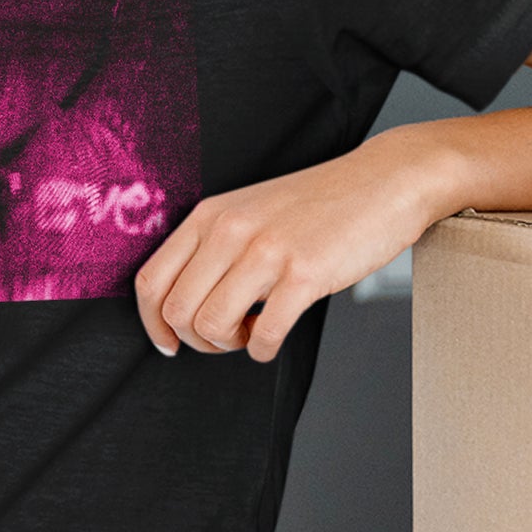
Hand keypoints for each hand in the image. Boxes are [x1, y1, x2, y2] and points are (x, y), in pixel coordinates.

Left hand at [134, 123, 457, 360]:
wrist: (381, 181)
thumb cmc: (317, 203)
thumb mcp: (247, 211)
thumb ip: (213, 247)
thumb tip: (182, 304)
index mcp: (209, 215)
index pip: (151, 280)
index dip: (152, 323)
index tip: (169, 343)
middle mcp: (229, 230)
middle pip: (177, 310)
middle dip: (195, 340)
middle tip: (224, 336)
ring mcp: (266, 251)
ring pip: (212, 325)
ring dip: (229, 344)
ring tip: (252, 331)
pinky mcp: (305, 274)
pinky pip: (264, 335)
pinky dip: (263, 349)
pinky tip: (274, 335)